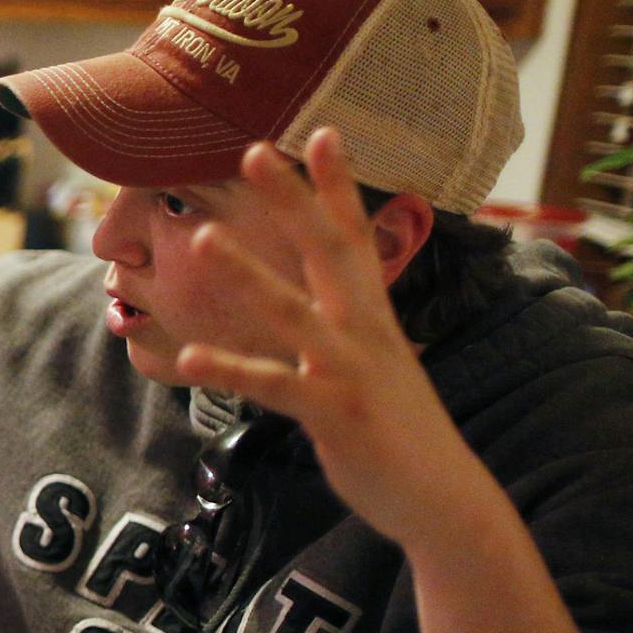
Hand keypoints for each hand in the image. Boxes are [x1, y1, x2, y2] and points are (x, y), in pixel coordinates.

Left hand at [172, 128, 483, 546]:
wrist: (444, 500)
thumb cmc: (401, 432)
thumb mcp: (379, 367)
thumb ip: (350, 331)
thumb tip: (332, 306)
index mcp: (374, 316)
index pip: (355, 237)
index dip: (338, 186)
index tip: (321, 132)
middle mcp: (365, 331)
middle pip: (327, 250)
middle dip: (294, 199)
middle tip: (254, 149)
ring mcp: (350, 368)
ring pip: (291, 310)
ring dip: (246, 272)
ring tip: (204, 237)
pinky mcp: (333, 412)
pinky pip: (274, 386)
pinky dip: (231, 371)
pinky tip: (188, 359)